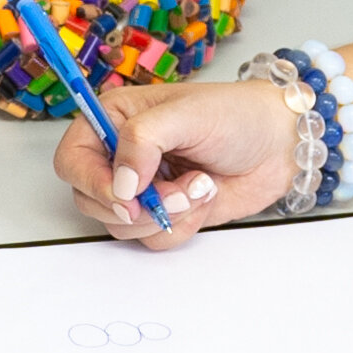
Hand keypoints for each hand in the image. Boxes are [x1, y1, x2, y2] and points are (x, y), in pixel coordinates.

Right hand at [52, 77, 291, 246]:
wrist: (280, 144)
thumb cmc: (236, 115)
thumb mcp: (186, 114)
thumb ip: (143, 141)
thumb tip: (121, 184)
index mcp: (115, 120)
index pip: (72, 159)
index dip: (92, 182)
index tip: (125, 194)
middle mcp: (123, 156)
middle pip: (91, 200)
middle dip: (135, 205)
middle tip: (173, 193)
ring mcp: (144, 187)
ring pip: (121, 226)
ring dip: (164, 213)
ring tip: (199, 186)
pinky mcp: (166, 212)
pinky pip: (152, 238)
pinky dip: (181, 225)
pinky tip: (204, 198)